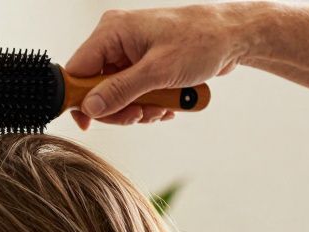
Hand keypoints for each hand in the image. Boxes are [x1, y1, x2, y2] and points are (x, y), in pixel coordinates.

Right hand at [64, 3, 257, 127]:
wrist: (232, 36)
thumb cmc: (201, 41)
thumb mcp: (158, 71)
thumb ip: (120, 91)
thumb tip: (90, 108)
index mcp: (112, 32)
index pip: (76, 71)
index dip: (79, 100)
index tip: (89, 123)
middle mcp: (115, 39)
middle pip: (94, 88)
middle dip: (117, 108)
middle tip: (140, 114)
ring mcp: (128, 52)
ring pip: (113, 94)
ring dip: (135, 109)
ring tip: (161, 107)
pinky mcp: (141, 63)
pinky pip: (130, 91)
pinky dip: (145, 103)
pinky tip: (165, 103)